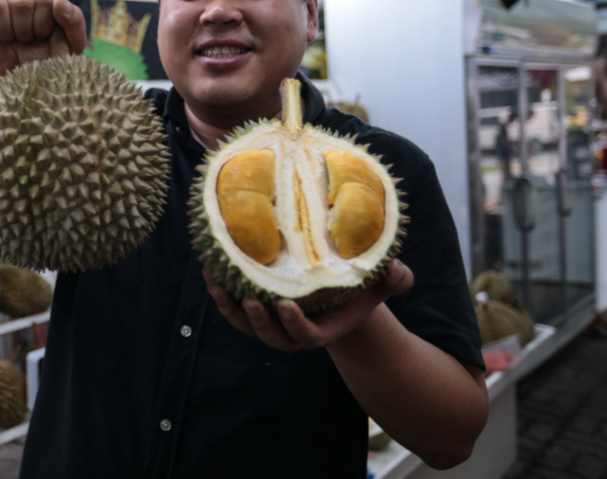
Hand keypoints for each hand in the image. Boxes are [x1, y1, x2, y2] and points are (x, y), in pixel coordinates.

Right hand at [0, 0, 87, 82]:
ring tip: (9, 41)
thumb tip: (58, 1)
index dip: (43, 25)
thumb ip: (74, 21)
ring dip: (5, 33)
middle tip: (24, 42)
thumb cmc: (43, 59)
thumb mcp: (69, 45)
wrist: (15, 83)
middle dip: (25, 31)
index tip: (42, 37)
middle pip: (21, 3)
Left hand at [203, 259, 413, 350]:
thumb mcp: (379, 281)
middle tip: (251, 301)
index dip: (296, 326)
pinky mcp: (252, 305)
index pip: (307, 336)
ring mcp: (270, 320)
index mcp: (323, 329)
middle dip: (259, 322)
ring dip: (229, 307)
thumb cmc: (357, 286)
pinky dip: (220, 291)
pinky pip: (233, 306)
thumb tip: (396, 269)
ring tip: (218, 283)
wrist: (333, 288)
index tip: (287, 306)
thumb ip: (392, 279)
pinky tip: (211, 270)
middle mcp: (293, 330)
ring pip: (245, 324)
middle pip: (272, 336)